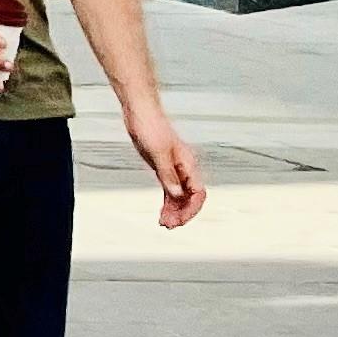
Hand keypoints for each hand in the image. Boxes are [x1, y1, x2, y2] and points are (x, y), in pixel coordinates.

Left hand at [129, 107, 206, 227]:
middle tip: (169, 225)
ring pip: (179, 196)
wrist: (139, 111)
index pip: (198, 193)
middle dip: (182, 213)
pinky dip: (168, 203)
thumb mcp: (157, 152)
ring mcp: (174, 169)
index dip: (191, 209)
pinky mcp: (163, 168)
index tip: (180, 220)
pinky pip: (170, 190)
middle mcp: (184, 168)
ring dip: (174, 211)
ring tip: (165, 224)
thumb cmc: (150, 126)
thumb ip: (167, 174)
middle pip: (190, 197)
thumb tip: (176, 194)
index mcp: (188, 164)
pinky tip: (163, 212)